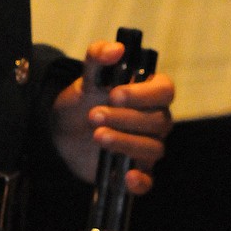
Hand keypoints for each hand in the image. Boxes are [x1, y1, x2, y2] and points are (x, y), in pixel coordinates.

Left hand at [52, 40, 174, 191]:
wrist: (65, 129)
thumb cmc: (86, 98)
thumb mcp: (87, 76)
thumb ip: (98, 56)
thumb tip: (116, 48)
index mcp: (150, 92)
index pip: (165, 90)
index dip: (143, 94)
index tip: (115, 94)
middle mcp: (156, 120)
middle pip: (157, 121)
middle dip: (125, 118)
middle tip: (94, 115)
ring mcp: (148, 147)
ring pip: (153, 148)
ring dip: (125, 142)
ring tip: (97, 134)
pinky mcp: (136, 170)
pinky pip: (149, 181)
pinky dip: (141, 182)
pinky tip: (126, 176)